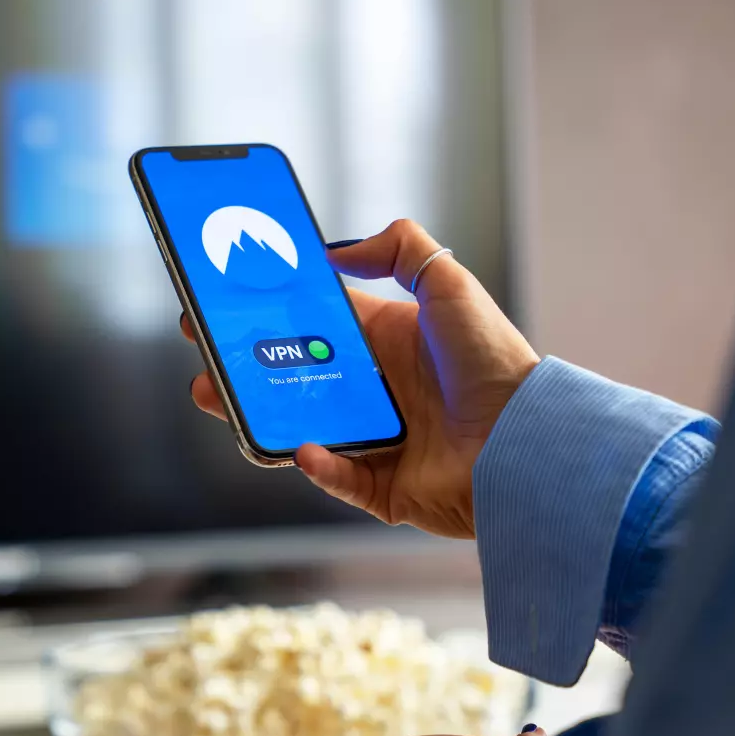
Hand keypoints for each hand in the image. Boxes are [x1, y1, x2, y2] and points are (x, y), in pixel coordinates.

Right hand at [186, 219, 538, 538]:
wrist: (531, 440)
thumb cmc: (495, 363)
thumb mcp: (450, 284)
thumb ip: (400, 249)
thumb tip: (336, 250)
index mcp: (383, 342)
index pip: (311, 323)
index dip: (268, 311)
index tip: (226, 299)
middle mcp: (373, 388)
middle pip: (291, 374)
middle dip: (242, 362)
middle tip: (203, 349)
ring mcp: (373, 438)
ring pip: (296, 425)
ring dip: (252, 412)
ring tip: (213, 395)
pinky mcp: (380, 486)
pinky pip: (336, 476)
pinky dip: (315, 464)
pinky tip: (302, 447)